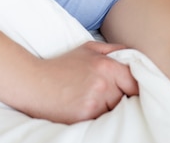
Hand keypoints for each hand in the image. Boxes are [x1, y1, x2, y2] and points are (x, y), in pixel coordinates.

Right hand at [18, 41, 138, 123]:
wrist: (33, 82)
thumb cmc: (62, 65)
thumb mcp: (88, 49)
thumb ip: (115, 50)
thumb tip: (135, 55)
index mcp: (107, 65)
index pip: (136, 82)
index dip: (134, 87)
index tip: (130, 90)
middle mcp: (103, 83)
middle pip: (127, 98)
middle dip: (120, 97)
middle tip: (105, 94)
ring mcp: (94, 102)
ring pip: (115, 110)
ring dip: (109, 108)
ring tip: (92, 100)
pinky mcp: (85, 116)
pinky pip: (102, 119)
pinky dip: (98, 116)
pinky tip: (86, 107)